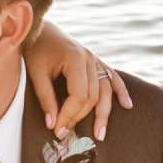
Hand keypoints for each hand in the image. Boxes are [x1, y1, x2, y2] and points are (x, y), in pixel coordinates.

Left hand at [26, 23, 132, 142]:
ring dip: (104, 113)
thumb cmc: (35, 50)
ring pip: (105, 90)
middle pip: (92, 96)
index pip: (79, 95)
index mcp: (75, 58)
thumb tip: (52, 125)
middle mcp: (89, 58)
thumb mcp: (35, 73)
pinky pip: (112, 78)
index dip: (70, 115)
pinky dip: (121, 91)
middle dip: (80, 117)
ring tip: (100, 134)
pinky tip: (127, 105)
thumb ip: (45, 98)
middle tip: (65, 134)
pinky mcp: (96, 61)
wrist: (39, 28)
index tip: (58, 130)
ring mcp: (95, 59)